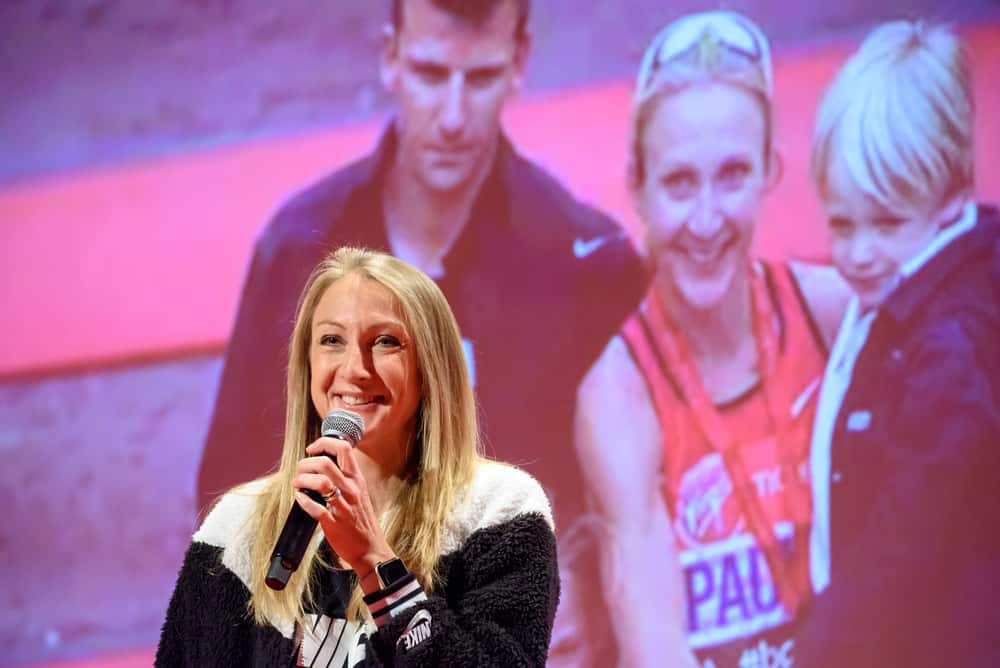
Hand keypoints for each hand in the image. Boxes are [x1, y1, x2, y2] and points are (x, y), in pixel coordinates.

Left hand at [292, 436, 394, 579]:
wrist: (370, 548)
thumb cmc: (361, 520)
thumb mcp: (359, 492)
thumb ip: (345, 477)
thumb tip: (323, 463)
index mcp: (357, 479)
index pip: (343, 449)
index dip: (324, 443)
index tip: (312, 449)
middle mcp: (351, 489)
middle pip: (325, 463)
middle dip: (305, 463)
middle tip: (300, 471)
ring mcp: (343, 506)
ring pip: (320, 482)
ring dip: (302, 480)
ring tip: (297, 484)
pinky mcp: (333, 523)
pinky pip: (316, 508)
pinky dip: (303, 501)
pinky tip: (300, 499)